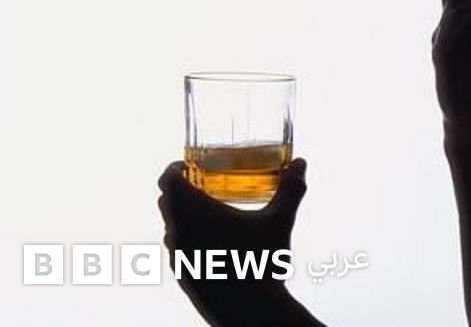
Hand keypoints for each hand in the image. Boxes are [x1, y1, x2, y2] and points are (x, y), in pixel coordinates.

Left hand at [158, 158, 307, 325]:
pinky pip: (178, 249)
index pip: (168, 180)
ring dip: (183, 215)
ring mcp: (178, 257)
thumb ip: (290, 189)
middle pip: (166, 201)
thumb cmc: (261, 263)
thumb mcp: (280, 221)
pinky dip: (189, 239)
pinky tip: (215, 245)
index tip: (190, 165)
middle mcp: (180, 232)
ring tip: (211, 214)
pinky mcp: (182, 275)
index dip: (175, 167)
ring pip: (171, 227)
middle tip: (205, 184)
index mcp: (196, 213)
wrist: (250, 312)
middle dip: (181, 189)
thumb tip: (301, 163)